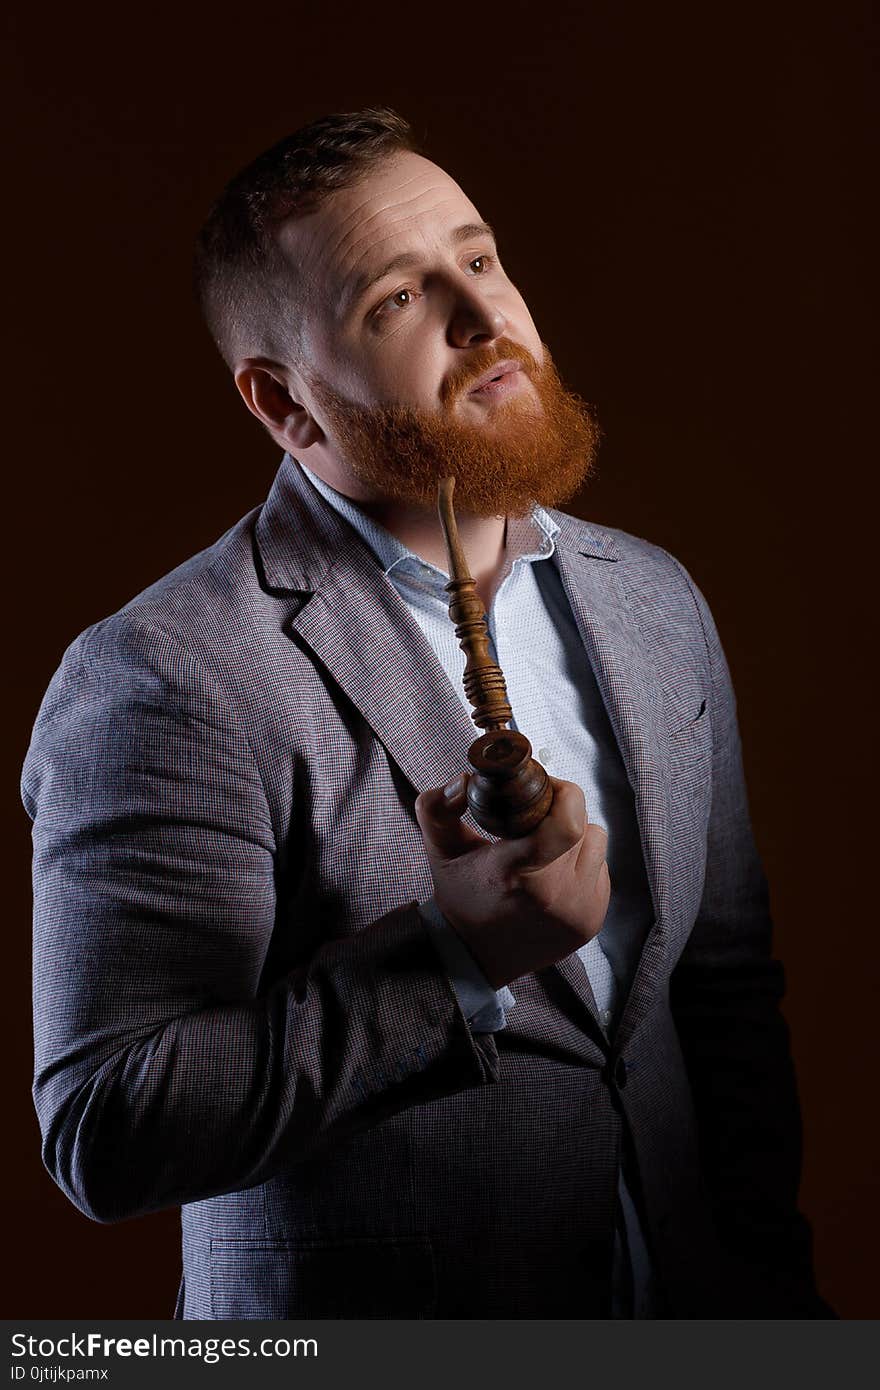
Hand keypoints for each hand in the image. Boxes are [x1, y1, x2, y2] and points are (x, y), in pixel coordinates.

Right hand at [414, 773, 609, 988]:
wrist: (473, 957)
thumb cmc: (460, 897)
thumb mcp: (440, 849)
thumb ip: (437, 807)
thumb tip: (463, 781)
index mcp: (515, 871)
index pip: (567, 823)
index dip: (564, 794)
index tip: (546, 789)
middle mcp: (552, 895)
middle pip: (582, 826)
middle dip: (562, 813)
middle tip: (537, 821)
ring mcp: (576, 911)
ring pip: (596, 844)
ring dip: (576, 839)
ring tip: (546, 851)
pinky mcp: (591, 922)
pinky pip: (602, 871)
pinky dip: (582, 865)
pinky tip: (556, 876)